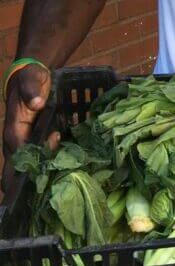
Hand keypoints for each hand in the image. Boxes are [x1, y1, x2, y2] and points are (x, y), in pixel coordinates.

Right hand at [2, 64, 57, 191]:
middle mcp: (17, 143)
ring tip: (66, 182)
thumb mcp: (31, 78)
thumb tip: (36, 102)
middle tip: (56, 186)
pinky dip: (51, 168)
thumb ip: (31, 89)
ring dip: (44, 178)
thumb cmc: (30, 79)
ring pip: (29, 170)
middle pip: (18, 171)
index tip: (53, 163)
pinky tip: (69, 173)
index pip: (20, 153)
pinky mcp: (36, 144)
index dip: (36, 159)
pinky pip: (40, 161)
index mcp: (14, 130)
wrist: (31, 79)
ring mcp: (26, 145)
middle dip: (32, 183)